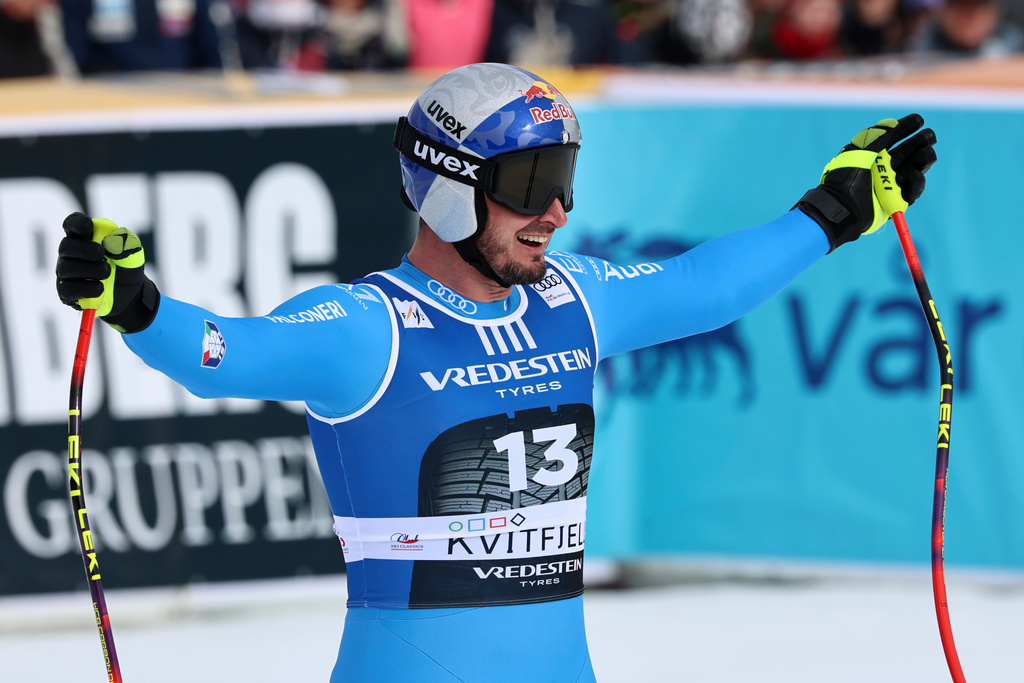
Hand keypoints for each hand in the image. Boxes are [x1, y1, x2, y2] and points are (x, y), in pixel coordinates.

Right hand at [55, 212, 159, 332]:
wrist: (131, 295)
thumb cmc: (126, 267)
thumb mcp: (134, 253)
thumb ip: (127, 243)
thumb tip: (112, 244)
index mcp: (86, 238)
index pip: (73, 224)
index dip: (76, 223)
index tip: (88, 226)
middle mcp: (72, 254)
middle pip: (66, 246)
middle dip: (84, 249)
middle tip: (102, 254)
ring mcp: (67, 273)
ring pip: (67, 268)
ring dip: (90, 270)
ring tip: (107, 273)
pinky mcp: (67, 292)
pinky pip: (69, 289)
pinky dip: (87, 288)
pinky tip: (100, 288)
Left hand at [797, 114, 936, 250]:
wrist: (842, 208)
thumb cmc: (845, 180)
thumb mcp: (859, 153)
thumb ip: (877, 138)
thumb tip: (893, 123)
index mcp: (872, 156)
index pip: (893, 140)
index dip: (905, 129)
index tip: (919, 120)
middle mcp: (883, 169)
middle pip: (908, 153)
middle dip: (920, 142)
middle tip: (930, 136)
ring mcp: (891, 185)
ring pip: (915, 169)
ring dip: (923, 159)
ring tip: (927, 152)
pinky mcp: (896, 201)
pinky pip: (913, 190)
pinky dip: (917, 181)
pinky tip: (915, 173)